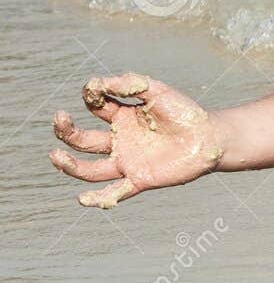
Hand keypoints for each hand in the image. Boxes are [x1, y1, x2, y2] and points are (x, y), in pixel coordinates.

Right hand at [49, 73, 223, 207]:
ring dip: (70, 165)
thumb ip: (130, 84)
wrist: (210, 138)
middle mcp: (120, 140)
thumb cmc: (185, 112)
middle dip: (66, 130)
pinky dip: (100, 198)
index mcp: (122, 117)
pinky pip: (116, 192)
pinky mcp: (140, 179)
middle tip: (60, 118)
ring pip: (91, 168)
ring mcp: (128, 161)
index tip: (94, 89)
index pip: (95, 107)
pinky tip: (84, 199)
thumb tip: (99, 83)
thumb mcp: (157, 91)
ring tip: (54, 156)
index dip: (90, 95)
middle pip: (83, 139)